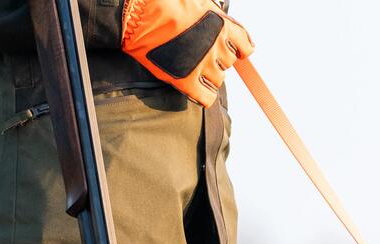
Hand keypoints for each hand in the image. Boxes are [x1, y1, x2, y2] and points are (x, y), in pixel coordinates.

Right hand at [121, 0, 253, 107]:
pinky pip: (206, 98)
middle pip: (228, 64)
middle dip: (217, 59)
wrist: (134, 12)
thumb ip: (212, 16)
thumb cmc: (161, 0)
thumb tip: (220, 23)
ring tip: (192, 65)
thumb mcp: (195, 1)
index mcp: (221, 25)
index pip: (245, 47)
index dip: (239, 50)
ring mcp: (202, 66)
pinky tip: (195, 87)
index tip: (234, 50)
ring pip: (218, 81)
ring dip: (208, 76)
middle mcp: (216, 47)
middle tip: (199, 51)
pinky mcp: (186, 81)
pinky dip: (203, 95)